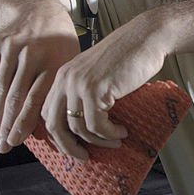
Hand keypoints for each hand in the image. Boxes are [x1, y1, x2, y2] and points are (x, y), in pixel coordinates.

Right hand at [0, 6, 79, 152]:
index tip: (16, 141)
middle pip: (16, 96)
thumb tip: (47, 130)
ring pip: (0, 88)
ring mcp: (13, 47)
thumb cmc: (59, 45)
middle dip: (7, 125)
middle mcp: (33, 53)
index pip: (37, 98)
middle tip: (2, 146)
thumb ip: (57, 92)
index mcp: (55, 61)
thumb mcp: (68, 64)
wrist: (40, 10)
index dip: (24, 123)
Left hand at [40, 12, 168, 161]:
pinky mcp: (96, 89)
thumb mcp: (97, 74)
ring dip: (98, 141)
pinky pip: (97, 124)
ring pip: (78, 128)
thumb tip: (84, 128)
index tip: (71, 147)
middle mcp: (66, 79)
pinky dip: (110, 133)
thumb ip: (85, 93)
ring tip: (115, 140)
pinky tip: (121, 131)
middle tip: (84, 157)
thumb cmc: (128, 55)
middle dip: (68, 147)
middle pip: (54, 125)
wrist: (146, 37)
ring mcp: (79, 84)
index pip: (47, 112)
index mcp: (63, 75)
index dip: (57, 135)